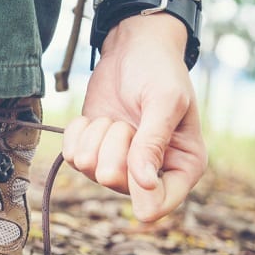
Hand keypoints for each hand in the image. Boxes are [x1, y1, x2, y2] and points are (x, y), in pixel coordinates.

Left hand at [62, 13, 206, 221]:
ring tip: (115, 118)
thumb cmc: (159, 72)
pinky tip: (95, 118)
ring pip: (89, 169)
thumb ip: (152, 143)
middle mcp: (149, 172)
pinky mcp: (92, 150)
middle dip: (114, 147)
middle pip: (115, 182)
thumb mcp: (164, 102)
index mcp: (183, 165)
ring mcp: (118, 163)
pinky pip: (71, 156)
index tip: (137, 170)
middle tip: (127, 123)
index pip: (160, 205)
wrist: (132, 49)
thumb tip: (145, 185)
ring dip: (97, 136)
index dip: (143, 195)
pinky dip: (79, 133)